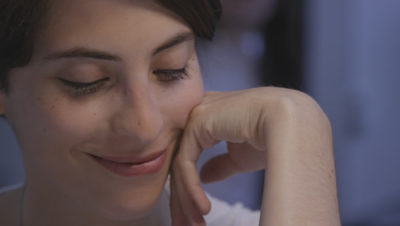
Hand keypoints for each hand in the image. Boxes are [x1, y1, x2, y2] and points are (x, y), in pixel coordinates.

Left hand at [169, 87, 339, 225]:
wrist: (293, 124)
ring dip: (186, 199)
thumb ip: (220, 164)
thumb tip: (204, 177)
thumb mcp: (241, 157)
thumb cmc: (273, 138)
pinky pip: (186, 162)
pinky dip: (192, 189)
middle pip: (181, 161)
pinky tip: (204, 209)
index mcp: (210, 116)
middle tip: (183, 225)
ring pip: (181, 165)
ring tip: (194, 225)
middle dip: (181, 197)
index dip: (189, 187)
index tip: (191, 214)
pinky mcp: (198, 121)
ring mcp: (196, 114)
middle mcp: (199, 112)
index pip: (189, 155)